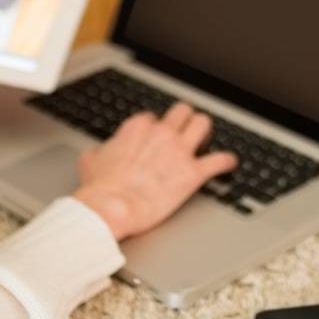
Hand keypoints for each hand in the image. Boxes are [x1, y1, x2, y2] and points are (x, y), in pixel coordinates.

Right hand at [72, 102, 238, 241]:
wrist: (112, 207)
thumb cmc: (100, 188)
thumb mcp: (89, 161)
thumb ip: (100, 151)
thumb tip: (98, 153)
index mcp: (138, 128)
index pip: (153, 118)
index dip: (155, 129)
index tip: (155, 139)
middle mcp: (162, 133)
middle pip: (182, 111)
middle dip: (184, 120)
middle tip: (185, 131)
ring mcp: (180, 151)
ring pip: (203, 124)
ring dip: (205, 131)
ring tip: (205, 139)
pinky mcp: (193, 173)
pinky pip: (219, 160)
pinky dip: (226, 162)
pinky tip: (228, 164)